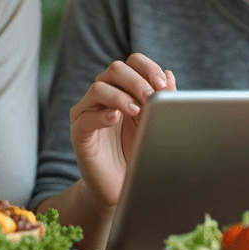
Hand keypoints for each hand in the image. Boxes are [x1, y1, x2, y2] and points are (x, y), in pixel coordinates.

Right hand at [68, 53, 175, 206]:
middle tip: (150, 96)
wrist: (120, 186)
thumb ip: (160, 101)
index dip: (147, 68)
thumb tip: (169, 74)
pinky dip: (101, 115)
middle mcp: (103, 95)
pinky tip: (115, 118)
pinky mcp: (79, 132)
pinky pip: (85, 117)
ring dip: (120, 96)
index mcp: (123, 88)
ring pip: (98, 88)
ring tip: (136, 110)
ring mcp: (87, 112)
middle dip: (136, 80)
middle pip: (115, 69)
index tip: (161, 83)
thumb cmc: (137, 152)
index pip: (132, 63)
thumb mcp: (154, 123)